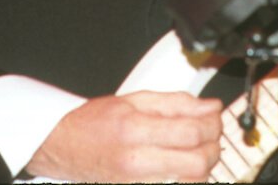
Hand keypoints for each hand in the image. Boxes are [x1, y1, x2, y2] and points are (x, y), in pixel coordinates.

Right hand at [25, 91, 221, 181]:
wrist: (63, 147)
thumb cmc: (94, 124)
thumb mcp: (134, 101)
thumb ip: (175, 103)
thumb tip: (210, 106)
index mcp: (135, 131)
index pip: (191, 133)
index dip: (212, 124)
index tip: (214, 117)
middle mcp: (137, 162)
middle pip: (197, 163)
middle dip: (213, 147)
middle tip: (211, 135)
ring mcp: (137, 184)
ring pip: (191, 182)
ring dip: (204, 165)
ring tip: (199, 150)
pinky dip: (188, 180)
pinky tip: (185, 167)